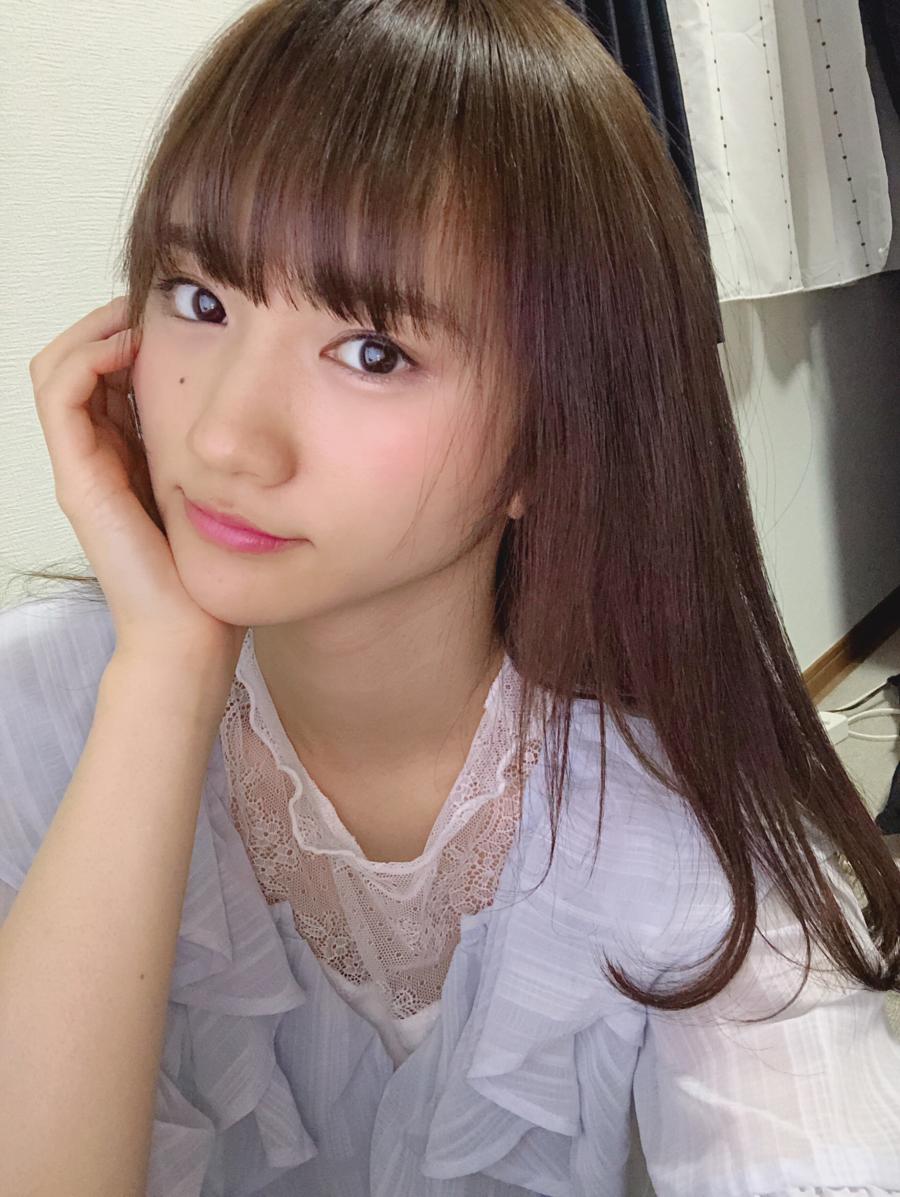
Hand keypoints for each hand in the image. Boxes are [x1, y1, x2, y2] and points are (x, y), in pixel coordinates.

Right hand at [29, 295, 247, 678]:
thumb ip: (224, 450)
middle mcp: (98, 456)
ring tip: (143, 312)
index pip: (112, 372)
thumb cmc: (217, 572)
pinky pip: (62, 393)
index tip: (184, 312)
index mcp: (129, 455)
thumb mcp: (227, 490)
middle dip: (116, 319)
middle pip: (83, 360)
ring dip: (99, 327)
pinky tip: (136, 345)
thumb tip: (257, 402)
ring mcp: (82, 466)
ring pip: (62, 366)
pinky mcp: (78, 478)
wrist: (192, 636)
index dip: (137, 331)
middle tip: (161, 299)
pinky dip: (90, 355)